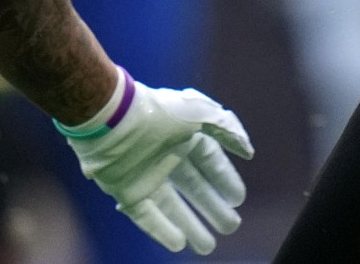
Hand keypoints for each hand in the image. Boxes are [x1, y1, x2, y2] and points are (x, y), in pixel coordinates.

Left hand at [59, 72, 254, 254]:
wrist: (111, 118)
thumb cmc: (158, 113)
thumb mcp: (200, 114)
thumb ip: (227, 130)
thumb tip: (249, 152)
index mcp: (184, 135)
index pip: (210, 161)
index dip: (224, 179)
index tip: (238, 199)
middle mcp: (166, 156)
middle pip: (194, 186)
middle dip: (211, 207)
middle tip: (230, 227)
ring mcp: (145, 175)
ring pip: (172, 205)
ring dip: (190, 224)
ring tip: (207, 246)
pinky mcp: (126, 190)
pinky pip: (146, 215)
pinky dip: (161, 230)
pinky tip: (179, 244)